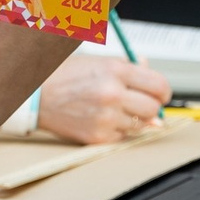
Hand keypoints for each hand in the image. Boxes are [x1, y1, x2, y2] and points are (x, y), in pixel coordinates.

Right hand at [37, 56, 172, 144]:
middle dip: (152, 107)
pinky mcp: (98, 136)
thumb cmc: (65, 75)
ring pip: (141, 125)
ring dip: (134, 118)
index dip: (163, 91)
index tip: (160, 94)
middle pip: (153, 108)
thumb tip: (157, 91)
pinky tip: (102, 118)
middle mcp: (113, 93)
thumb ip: (131, 71)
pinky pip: (123, 136)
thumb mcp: (100, 62)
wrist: (35, 93)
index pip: (159, 85)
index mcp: (115, 70)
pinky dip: (118, 129)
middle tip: (142, 104)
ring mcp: (106, 117)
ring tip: (115, 108)